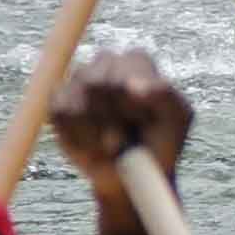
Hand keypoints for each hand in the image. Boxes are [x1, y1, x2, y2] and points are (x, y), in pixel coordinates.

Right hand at [46, 48, 192, 180]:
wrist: (135, 173)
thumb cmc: (161, 140)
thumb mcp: (176, 119)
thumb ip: (164, 97)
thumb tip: (133, 86)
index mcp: (136, 61)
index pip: (128, 65)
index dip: (133, 99)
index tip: (145, 119)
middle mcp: (105, 64)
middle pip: (97, 82)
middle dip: (112, 118)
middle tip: (126, 136)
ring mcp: (78, 82)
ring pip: (77, 102)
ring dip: (96, 133)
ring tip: (113, 144)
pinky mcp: (57, 103)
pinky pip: (60, 115)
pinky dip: (79, 138)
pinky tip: (93, 147)